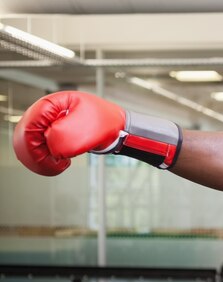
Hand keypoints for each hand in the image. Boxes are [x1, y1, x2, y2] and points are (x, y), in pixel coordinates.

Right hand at [13, 91, 180, 175]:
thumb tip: (50, 147)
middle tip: (54, 162)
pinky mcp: (57, 134)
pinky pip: (43, 148)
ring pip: (34, 143)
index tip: (49, 153)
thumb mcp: (86, 130)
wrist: (120, 129)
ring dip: (42, 157)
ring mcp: (53, 123)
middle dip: (37, 151)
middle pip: (28, 133)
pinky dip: (48, 158)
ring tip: (60, 163)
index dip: (35, 141)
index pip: (31, 122)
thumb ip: (64, 138)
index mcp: (55, 103)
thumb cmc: (108, 124)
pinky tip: (61, 163)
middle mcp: (51, 112)